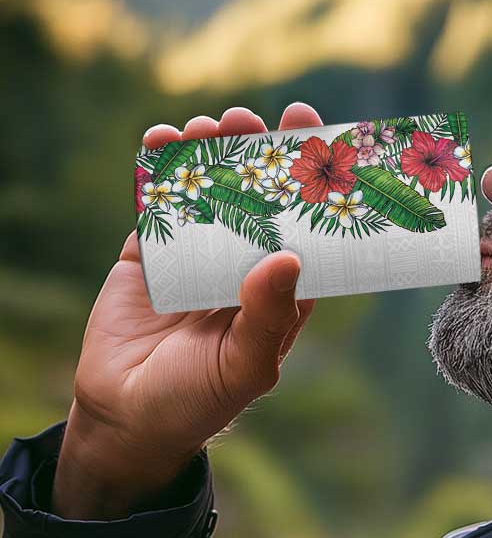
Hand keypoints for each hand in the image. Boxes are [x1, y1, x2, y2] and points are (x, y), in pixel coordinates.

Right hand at [52, 103, 321, 519]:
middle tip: (253, 120)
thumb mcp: (245, 366)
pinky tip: (163, 141)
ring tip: (210, 127)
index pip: (304, 228)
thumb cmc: (200, 400)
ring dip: (210, 153)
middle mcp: (244, 265)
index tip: (317, 137)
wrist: (127, 418)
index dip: (311, 184)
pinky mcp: (151, 253)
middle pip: (257, 197)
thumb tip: (288, 257)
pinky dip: (158, 170)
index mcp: (280, 290)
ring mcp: (197, 255)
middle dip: (257, 154)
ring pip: (208, 191)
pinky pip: (158, 203)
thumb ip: (268, 316)